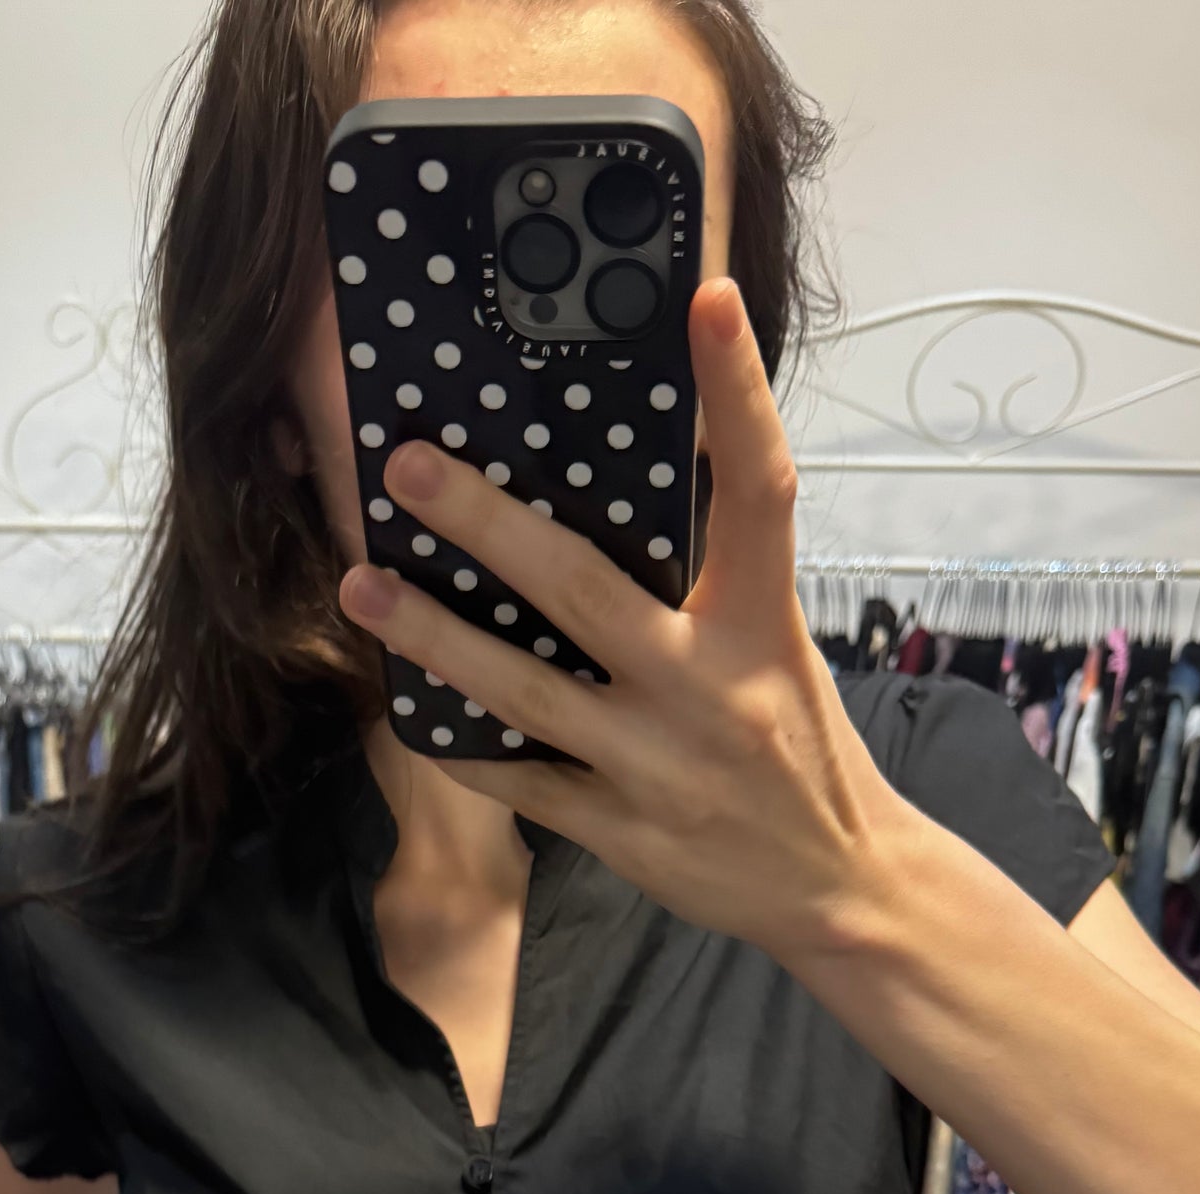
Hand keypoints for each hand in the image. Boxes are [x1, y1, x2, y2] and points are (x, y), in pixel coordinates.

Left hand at [336, 276, 913, 969]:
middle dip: (488, 524)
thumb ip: (712, 577)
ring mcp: (656, 765)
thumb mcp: (776, 649)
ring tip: (360, 586)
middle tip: (408, 464)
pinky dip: (461, 741)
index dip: (738, 394)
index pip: (758, 491)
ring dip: (434, 637)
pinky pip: (520, 780)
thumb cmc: (798, 749)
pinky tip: (405, 705)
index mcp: (760, 623)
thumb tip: (634, 478)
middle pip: (584, 589)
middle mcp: (708, 688)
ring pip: (525, 690)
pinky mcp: (621, 831)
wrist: (838, 888)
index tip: (709, 300)